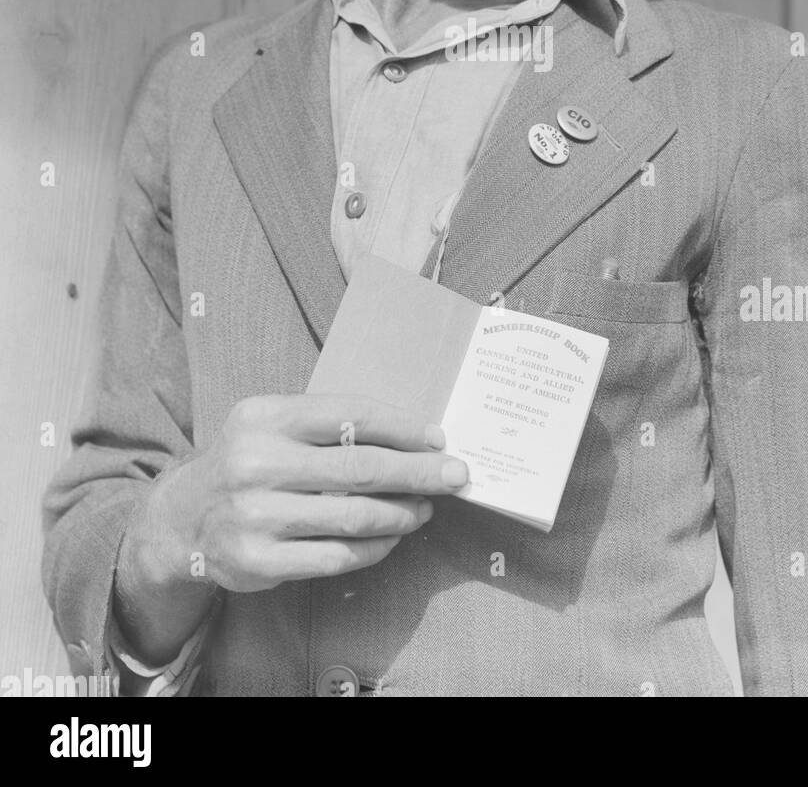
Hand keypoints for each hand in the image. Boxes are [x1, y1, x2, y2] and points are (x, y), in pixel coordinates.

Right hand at [114, 394, 466, 661]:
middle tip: (454, 474)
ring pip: (353, 516)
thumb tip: (411, 434)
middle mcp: (255, 464)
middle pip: (359, 467)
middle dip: (417, 471)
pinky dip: (375, 547)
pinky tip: (392, 537)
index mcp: (265, 417)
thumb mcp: (272, 424)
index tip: (438, 438)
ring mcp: (255, 516)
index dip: (402, 427)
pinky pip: (336, 557)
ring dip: (402, 512)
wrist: (183, 518)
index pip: (349, 415)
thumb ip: (327, 423)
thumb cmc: (249, 461)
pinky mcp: (258, 562)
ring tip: (425, 507)